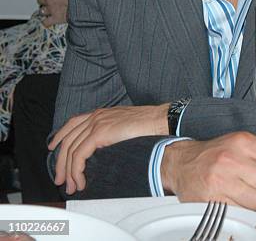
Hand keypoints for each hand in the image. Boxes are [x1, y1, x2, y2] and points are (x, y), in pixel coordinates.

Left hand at [48, 104, 168, 193]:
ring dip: (69, 172)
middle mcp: (96, 116)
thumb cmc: (148, 125)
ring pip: (72, 150)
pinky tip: (80, 180)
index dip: (60, 136)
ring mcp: (97, 123)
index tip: (52, 148)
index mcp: (101, 113)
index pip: (72, 123)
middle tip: (59, 179)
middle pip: (68, 139)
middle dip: (60, 162)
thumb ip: (110, 133)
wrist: (159, 120)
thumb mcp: (123, 126)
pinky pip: (79, 155)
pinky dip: (76, 170)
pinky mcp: (100, 133)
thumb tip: (102, 150)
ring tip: (72, 186)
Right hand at [162, 132, 255, 210]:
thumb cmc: (218, 153)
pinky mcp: (213, 200)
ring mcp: (221, 181)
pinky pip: (242, 212)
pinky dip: (245, 210)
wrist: (182, 163)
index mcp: (244, 142)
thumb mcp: (247, 146)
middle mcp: (233, 159)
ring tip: (250, 193)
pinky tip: (238, 199)